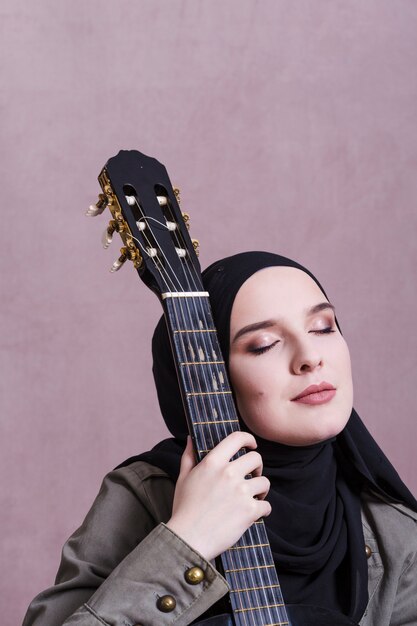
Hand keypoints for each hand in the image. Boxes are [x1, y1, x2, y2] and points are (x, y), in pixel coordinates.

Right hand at [166, 431, 270, 560]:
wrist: (188, 539)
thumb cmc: (184, 509)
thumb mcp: (183, 478)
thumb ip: (189, 456)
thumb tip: (191, 438)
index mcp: (212, 463)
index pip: (237, 438)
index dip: (248, 439)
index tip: (251, 445)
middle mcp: (228, 473)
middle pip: (256, 459)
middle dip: (257, 467)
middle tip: (252, 476)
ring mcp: (240, 492)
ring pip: (264, 482)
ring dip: (261, 489)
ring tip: (253, 497)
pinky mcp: (249, 511)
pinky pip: (266, 505)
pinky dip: (263, 510)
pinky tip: (255, 513)